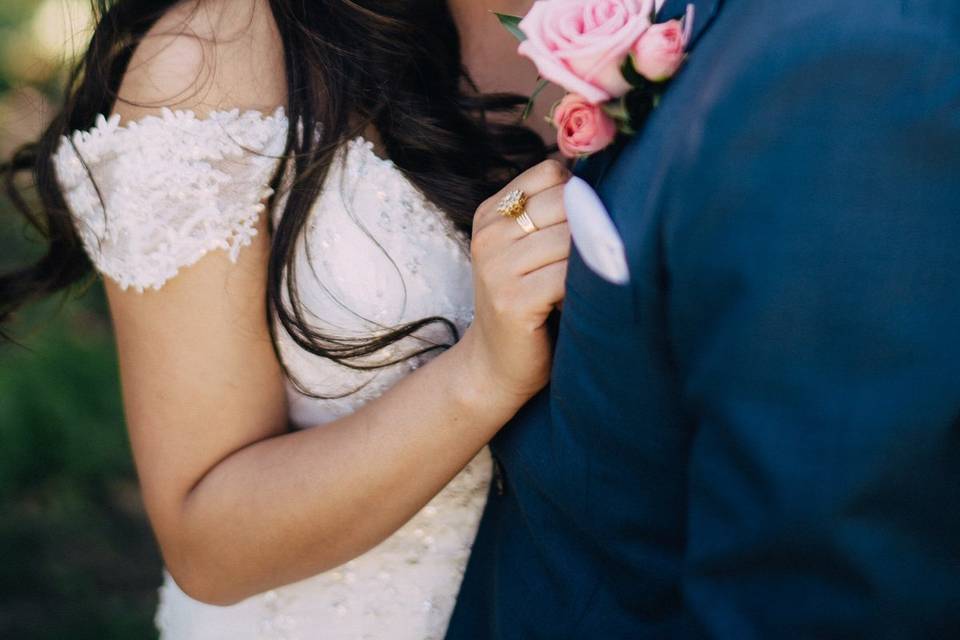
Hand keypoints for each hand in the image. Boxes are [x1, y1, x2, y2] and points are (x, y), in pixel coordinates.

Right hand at [460, 159, 571, 406]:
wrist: (495, 365)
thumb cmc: (526, 303)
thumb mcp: (527, 249)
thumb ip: (554, 214)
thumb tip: (610, 175)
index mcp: (491, 213)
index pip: (550, 172)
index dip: (580, 194)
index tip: (587, 224)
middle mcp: (489, 235)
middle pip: (565, 200)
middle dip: (589, 226)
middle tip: (595, 257)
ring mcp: (498, 268)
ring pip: (571, 237)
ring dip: (591, 259)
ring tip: (588, 281)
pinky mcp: (514, 300)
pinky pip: (569, 275)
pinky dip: (586, 286)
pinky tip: (582, 300)